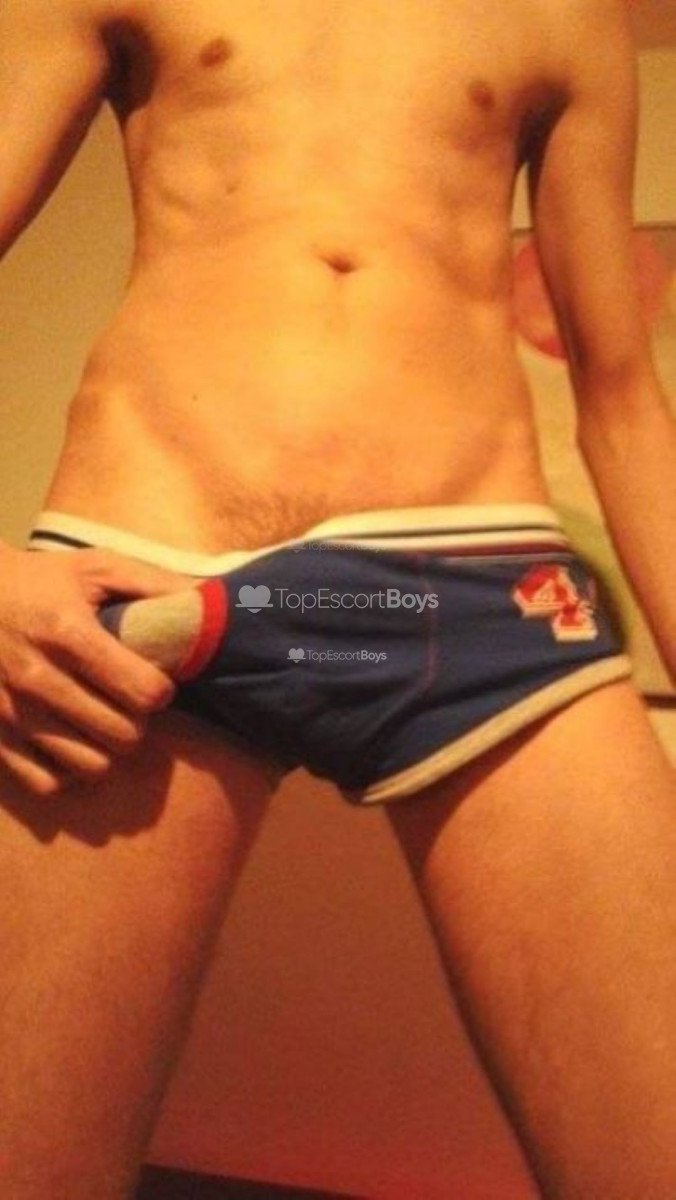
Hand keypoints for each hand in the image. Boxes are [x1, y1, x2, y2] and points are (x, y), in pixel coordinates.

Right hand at [0, 545, 193, 796]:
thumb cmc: (40, 582)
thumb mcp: (95, 568)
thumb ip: (154, 584)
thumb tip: (208, 601)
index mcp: (68, 634)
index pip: (143, 692)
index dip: (160, 690)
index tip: (154, 681)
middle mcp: (36, 678)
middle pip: (123, 735)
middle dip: (138, 721)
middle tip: (129, 703)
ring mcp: (10, 712)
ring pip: (91, 765)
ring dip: (107, 748)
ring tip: (102, 721)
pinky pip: (48, 782)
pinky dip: (66, 769)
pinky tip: (70, 741)